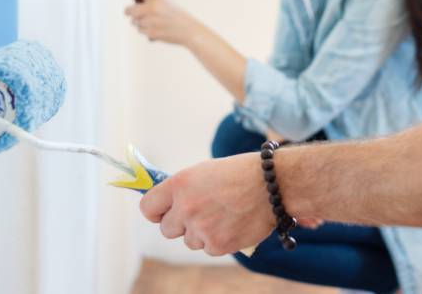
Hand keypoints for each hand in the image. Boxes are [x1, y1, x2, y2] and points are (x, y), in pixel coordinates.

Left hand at [124, 0, 197, 44]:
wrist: (189, 30)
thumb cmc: (178, 15)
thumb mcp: (167, 1)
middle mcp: (152, 7)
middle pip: (129, 10)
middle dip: (130, 12)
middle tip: (134, 13)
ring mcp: (151, 21)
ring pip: (134, 22)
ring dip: (140, 22)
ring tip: (153, 22)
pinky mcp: (151, 32)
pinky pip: (140, 30)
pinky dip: (145, 30)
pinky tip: (156, 28)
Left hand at [140, 153, 274, 254]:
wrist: (273, 184)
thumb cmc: (241, 173)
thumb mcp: (205, 171)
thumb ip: (184, 189)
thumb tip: (169, 204)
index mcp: (180, 184)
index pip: (148, 207)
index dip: (156, 211)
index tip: (163, 212)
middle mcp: (186, 207)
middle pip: (167, 229)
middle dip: (180, 224)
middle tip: (199, 214)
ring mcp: (201, 228)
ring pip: (190, 240)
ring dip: (202, 232)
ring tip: (224, 215)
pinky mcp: (217, 245)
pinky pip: (208, 248)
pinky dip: (219, 240)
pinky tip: (233, 223)